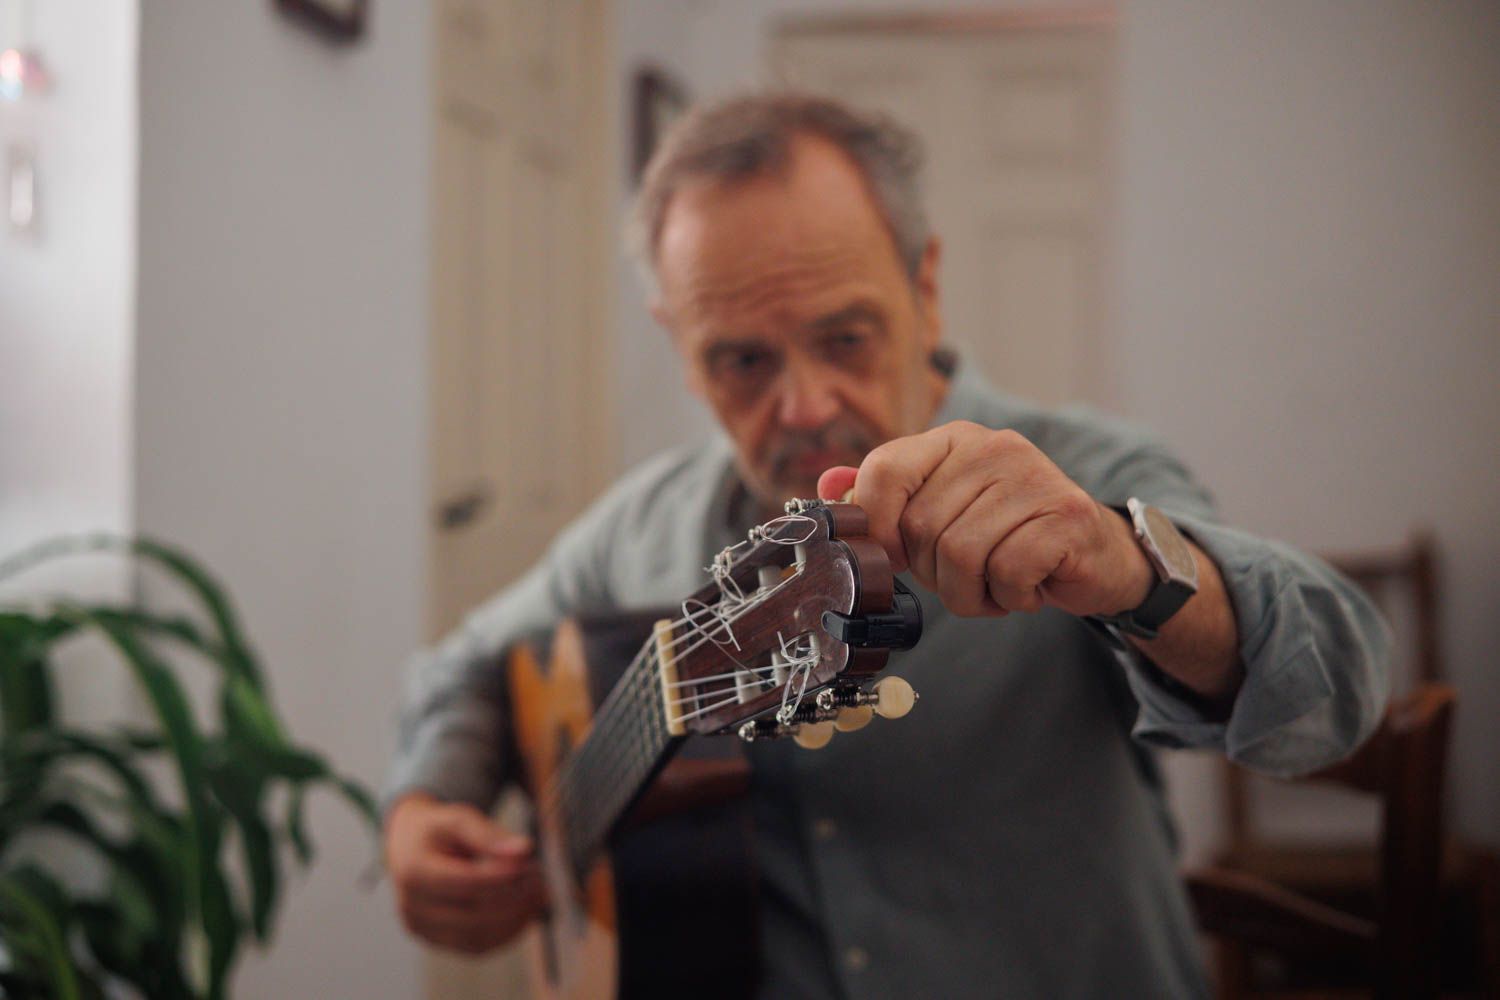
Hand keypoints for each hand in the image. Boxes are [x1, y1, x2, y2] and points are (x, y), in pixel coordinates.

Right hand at [385, 793, 547, 954]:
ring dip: (514, 919)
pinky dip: (506, 933)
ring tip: (538, 894)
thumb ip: (489, 834)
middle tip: (539, 877)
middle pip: (471, 914)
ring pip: (476, 937)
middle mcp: (412, 906)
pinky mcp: (435, 941)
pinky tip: (526, 911)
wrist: (409, 846)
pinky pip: (476, 947)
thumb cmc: (438, 829)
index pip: (464, 882)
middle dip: (513, 898)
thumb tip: (524, 850)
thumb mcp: (458, 818)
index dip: (501, 877)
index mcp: (413, 871)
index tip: (530, 863)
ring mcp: (422, 928)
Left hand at [817, 421, 1154, 618]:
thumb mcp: (944, 511)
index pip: (884, 470)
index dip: (875, 525)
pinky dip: (1010, 596)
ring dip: (973, 593)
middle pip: (920, 528)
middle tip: (967, 576)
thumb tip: (828, 488)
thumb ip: (886, 498)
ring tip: (997, 585)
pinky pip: (1007, 572)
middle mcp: (992, 448)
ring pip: (961, 555)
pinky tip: (1027, 587)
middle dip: (935, 573)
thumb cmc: (1009, 536)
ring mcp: (1034, 477)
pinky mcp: (1067, 515)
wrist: (1094, 554)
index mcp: (953, 441)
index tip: (894, 557)